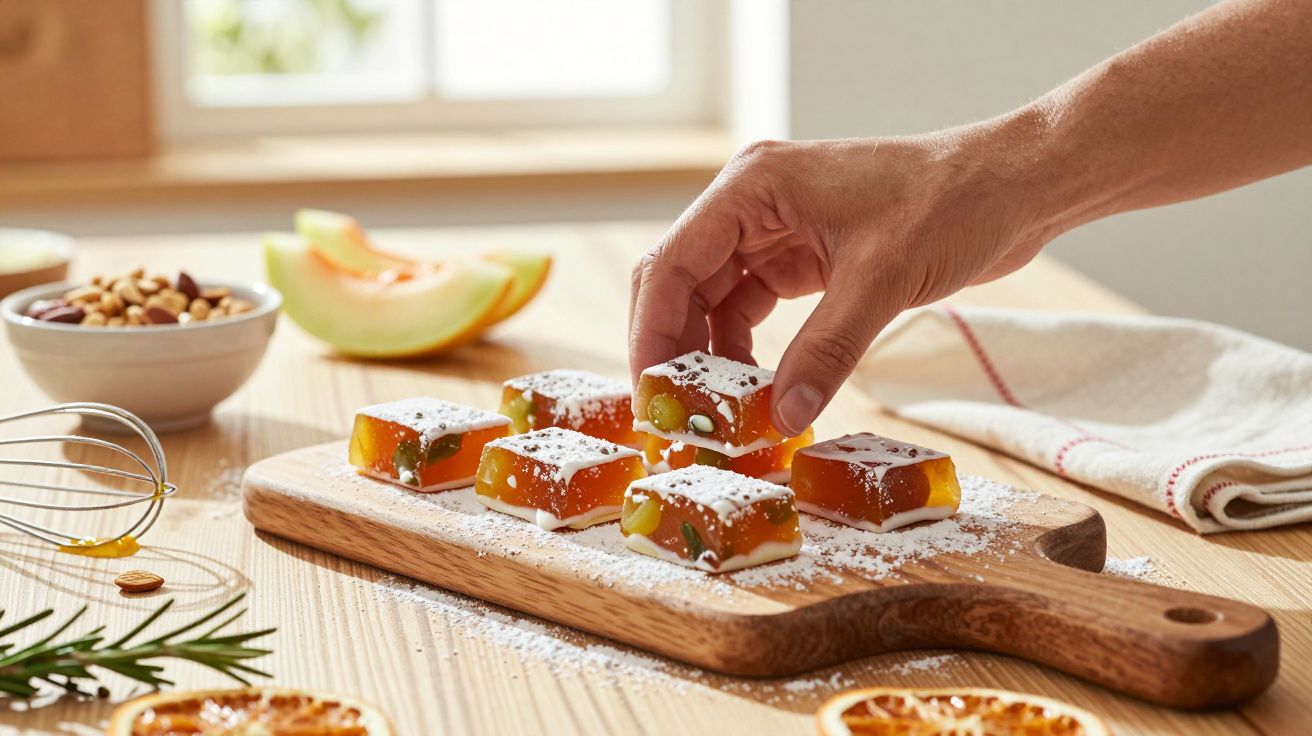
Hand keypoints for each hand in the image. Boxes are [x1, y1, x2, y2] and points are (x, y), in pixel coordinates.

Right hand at [628, 126, 1053, 435]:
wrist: (1012, 187)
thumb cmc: (951, 204)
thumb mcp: (882, 281)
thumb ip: (827, 350)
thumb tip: (782, 417)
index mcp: (753, 186)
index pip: (671, 263)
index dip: (652, 332)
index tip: (653, 394)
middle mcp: (751, 204)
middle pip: (681, 284)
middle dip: (674, 350)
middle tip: (676, 415)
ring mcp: (774, 230)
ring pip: (712, 302)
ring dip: (711, 358)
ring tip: (718, 415)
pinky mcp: (800, 257)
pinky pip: (750, 310)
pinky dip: (747, 353)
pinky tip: (759, 394)